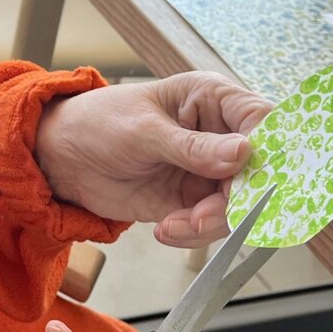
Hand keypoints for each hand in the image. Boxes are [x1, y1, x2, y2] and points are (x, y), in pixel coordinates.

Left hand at [34, 73, 272, 246]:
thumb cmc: (99, 122)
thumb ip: (193, 146)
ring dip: (214, 222)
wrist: (62, 157)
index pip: (263, 121)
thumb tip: (244, 152)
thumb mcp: (144, 130)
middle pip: (260, 170)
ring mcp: (209, 169)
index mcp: (212, 98)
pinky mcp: (194, 199)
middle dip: (240, 199)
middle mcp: (220, 133)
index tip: (263, 180)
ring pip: (241, 203)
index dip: (271, 151)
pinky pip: (212, 223)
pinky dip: (194, 233)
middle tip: (208, 216)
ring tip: (178, 225)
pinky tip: (166, 230)